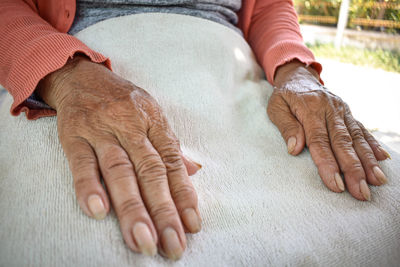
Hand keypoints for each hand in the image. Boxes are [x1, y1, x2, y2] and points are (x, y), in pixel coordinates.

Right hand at [37, 55, 201, 259]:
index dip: (184, 196)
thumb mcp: (151, 116)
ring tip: (142, 240)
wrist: (82, 76)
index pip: (173, 164)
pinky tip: (99, 212)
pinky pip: (81, 162)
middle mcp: (131, 127)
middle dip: (163, 211)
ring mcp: (102, 130)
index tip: (192, 226)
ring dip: (132, 208)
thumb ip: (170, 147)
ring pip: (120, 171)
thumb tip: (195, 171)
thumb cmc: (123, 101)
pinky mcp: (74, 134)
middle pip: (150, 172)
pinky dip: (89, 186)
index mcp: (154, 123)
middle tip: (172, 245)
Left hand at [267, 60, 389, 200]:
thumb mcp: (276, 107)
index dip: (328, 163)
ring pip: (357, 137)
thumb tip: (295, 149)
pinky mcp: (348, 113)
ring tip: (377, 181)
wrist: (299, 76)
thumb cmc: (284, 96)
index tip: (336, 184)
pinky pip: (362, 129)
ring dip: (367, 161)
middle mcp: (330, 109)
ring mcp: (342, 111)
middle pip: (343, 142)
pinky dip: (373, 145)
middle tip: (361, 192)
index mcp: (310, 108)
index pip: (319, 140)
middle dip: (353, 169)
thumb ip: (286, 127)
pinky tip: (382, 160)